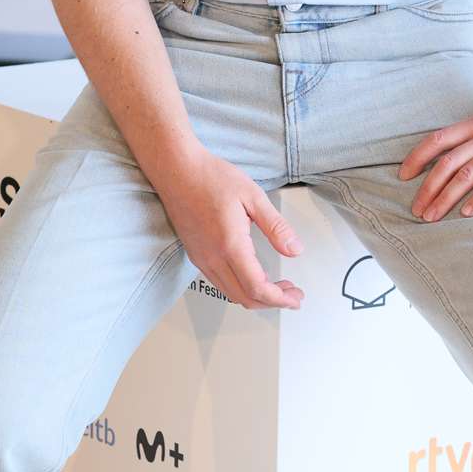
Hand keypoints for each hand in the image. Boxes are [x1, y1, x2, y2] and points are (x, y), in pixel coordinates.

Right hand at [153, 147, 304, 310]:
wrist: (177, 170)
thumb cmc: (210, 177)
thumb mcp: (253, 197)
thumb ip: (276, 227)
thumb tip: (295, 249)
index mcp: (230, 244)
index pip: (256, 287)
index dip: (279, 298)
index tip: (295, 297)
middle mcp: (212, 257)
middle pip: (244, 297)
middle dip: (272, 301)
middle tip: (292, 294)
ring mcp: (201, 258)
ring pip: (231, 294)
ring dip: (256, 297)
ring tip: (277, 287)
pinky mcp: (196, 255)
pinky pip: (219, 283)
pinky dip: (240, 288)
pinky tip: (253, 276)